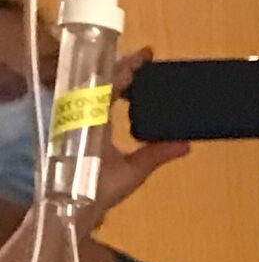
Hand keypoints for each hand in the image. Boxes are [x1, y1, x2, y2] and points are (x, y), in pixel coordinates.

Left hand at [88, 48, 189, 223]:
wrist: (69, 206)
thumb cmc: (98, 189)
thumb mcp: (132, 172)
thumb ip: (157, 154)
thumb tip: (187, 143)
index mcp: (93, 119)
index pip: (108, 83)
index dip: (127, 67)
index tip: (147, 55)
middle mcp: (82, 114)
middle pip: (100, 81)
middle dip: (123, 69)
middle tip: (147, 61)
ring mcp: (77, 119)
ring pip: (95, 90)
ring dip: (116, 80)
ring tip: (139, 75)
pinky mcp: (77, 127)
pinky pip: (92, 102)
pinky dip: (109, 93)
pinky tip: (125, 96)